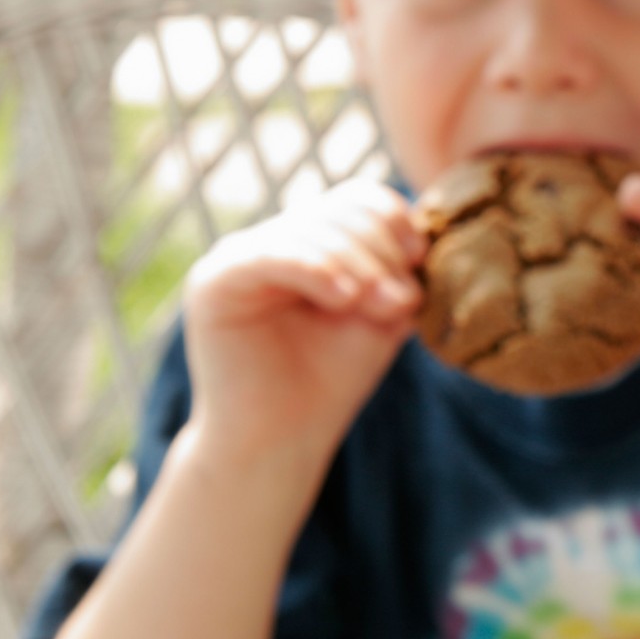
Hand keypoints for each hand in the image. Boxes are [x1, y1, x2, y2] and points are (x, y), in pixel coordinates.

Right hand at [181, 178, 425, 466]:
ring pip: (312, 229)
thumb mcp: (381, 315)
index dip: (394, 220)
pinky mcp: (216, 280)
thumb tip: (424, 222)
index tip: (420, 259)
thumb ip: (399, 271)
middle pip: (340, 211)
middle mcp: (275, 241)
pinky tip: (344, 297)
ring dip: (358, 267)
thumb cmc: (332, 378)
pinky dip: (316, 268)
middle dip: (381, 253)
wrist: (281, 438)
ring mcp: (242, 256)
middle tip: (400, 301)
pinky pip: (271, 254)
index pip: (357, 200)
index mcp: (313, 243)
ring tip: (378, 308)